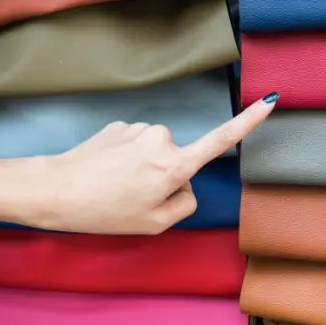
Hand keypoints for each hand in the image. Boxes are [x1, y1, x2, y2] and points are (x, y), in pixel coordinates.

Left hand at [11, 93, 278, 234]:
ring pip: (156, 154)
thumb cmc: (104, 211)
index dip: (248, 121)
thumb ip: (184, 205)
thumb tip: (185, 186)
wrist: (56, 190)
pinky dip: (127, 161)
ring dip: (143, 170)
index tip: (270, 100)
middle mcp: (161, 139)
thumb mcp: (154, 224)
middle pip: (181, 160)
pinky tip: (106, 174)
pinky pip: (136, 146)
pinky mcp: (120, 126)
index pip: (220, 141)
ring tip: (116, 187)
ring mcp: (139, 129)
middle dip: (166, 178)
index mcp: (174, 165)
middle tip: (136, 198)